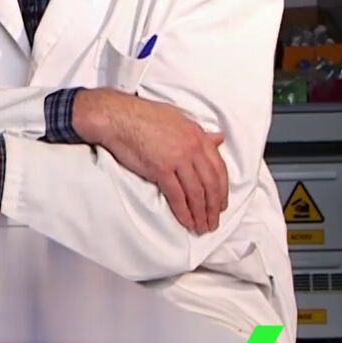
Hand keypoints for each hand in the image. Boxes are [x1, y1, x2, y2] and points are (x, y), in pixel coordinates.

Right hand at [76, 88, 227, 234]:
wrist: (118, 117)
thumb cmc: (143, 116)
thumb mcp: (178, 118)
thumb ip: (199, 133)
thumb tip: (218, 139)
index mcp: (198, 136)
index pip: (219, 168)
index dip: (223, 190)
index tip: (221, 204)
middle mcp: (192, 148)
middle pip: (211, 184)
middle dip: (214, 207)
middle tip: (213, 221)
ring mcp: (178, 159)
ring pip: (197, 193)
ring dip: (201, 213)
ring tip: (202, 226)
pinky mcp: (161, 169)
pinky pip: (177, 196)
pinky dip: (183, 212)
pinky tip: (186, 222)